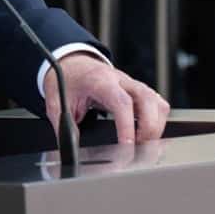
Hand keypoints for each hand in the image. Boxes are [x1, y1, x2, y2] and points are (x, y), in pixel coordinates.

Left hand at [42, 52, 168, 144]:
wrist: (73, 64)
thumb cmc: (67, 80)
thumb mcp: (57, 101)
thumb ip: (64, 125)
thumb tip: (70, 148)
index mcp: (101, 81)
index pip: (122, 102)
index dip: (127, 125)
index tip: (127, 145)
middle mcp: (122, 81)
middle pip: (148, 100)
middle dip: (149, 128)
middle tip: (138, 149)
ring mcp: (133, 85)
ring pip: (157, 103)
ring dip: (155, 127)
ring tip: (142, 145)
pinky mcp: (139, 92)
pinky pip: (158, 106)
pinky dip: (157, 123)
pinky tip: (146, 136)